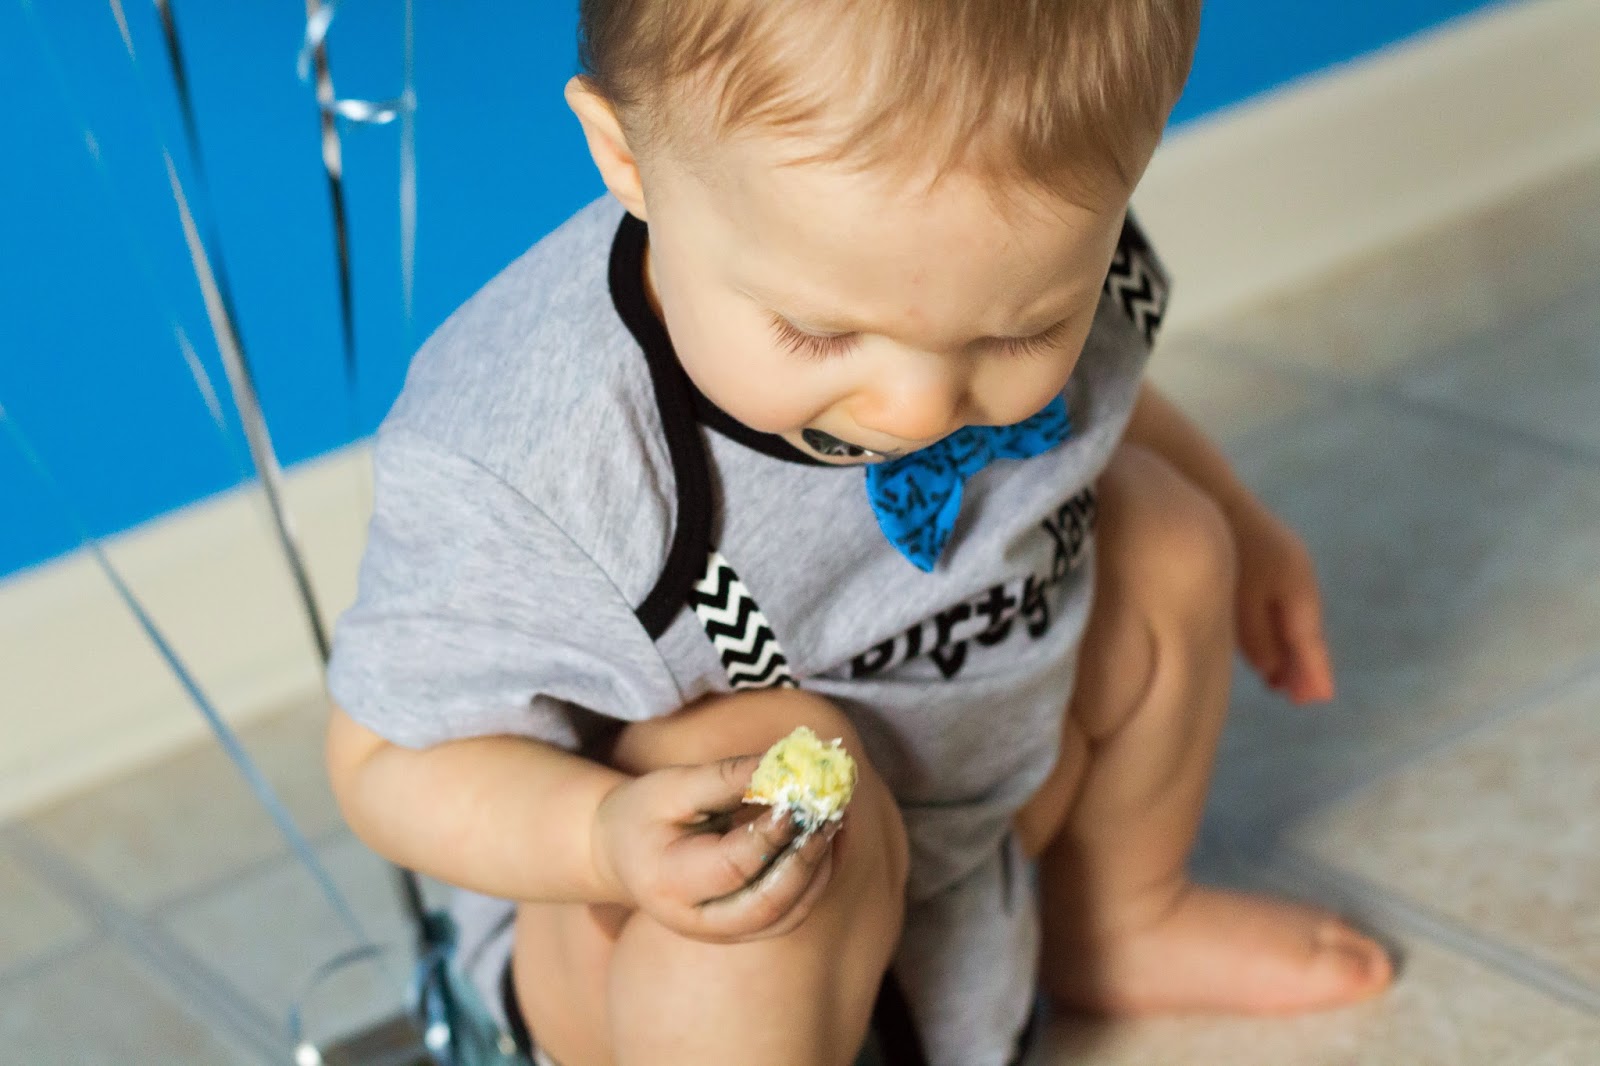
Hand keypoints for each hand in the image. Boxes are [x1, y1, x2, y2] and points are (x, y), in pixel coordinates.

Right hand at [592, 755, 839, 943]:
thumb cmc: (644, 813)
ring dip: (820, 866)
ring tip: (836, 817)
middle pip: (768, 904)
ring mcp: (724, 932)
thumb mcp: (671, 786)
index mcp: (670, 883)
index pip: (734, 866)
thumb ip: (726, 778)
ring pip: (789, 914)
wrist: (622, 853)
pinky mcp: (745, 929)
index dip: (773, 833)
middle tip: (831, 810)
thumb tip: (785, 765)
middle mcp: (698, 921)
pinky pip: (794, 911)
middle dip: (806, 857)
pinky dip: (818, 876)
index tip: (801, 796)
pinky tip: (830, 837)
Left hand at [1226, 495, 1335, 705]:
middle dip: (1300, 665)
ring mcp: (1278, 564)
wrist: (1202, 489)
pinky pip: (1272, 605)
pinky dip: (1270, 629)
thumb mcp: (1238, 601)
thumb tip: (1273, 671)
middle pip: (1301, 631)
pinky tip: (1258, 643)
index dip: (1313, 671)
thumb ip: (1257, 638)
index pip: (1309, 639)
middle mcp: (1295, 576)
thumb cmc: (1222, 548)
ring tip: (1278, 682)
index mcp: (1297, 586)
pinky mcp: (1259, 559)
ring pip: (1286, 618)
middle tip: (1300, 699)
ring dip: (1284, 649)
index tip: (1318, 699)